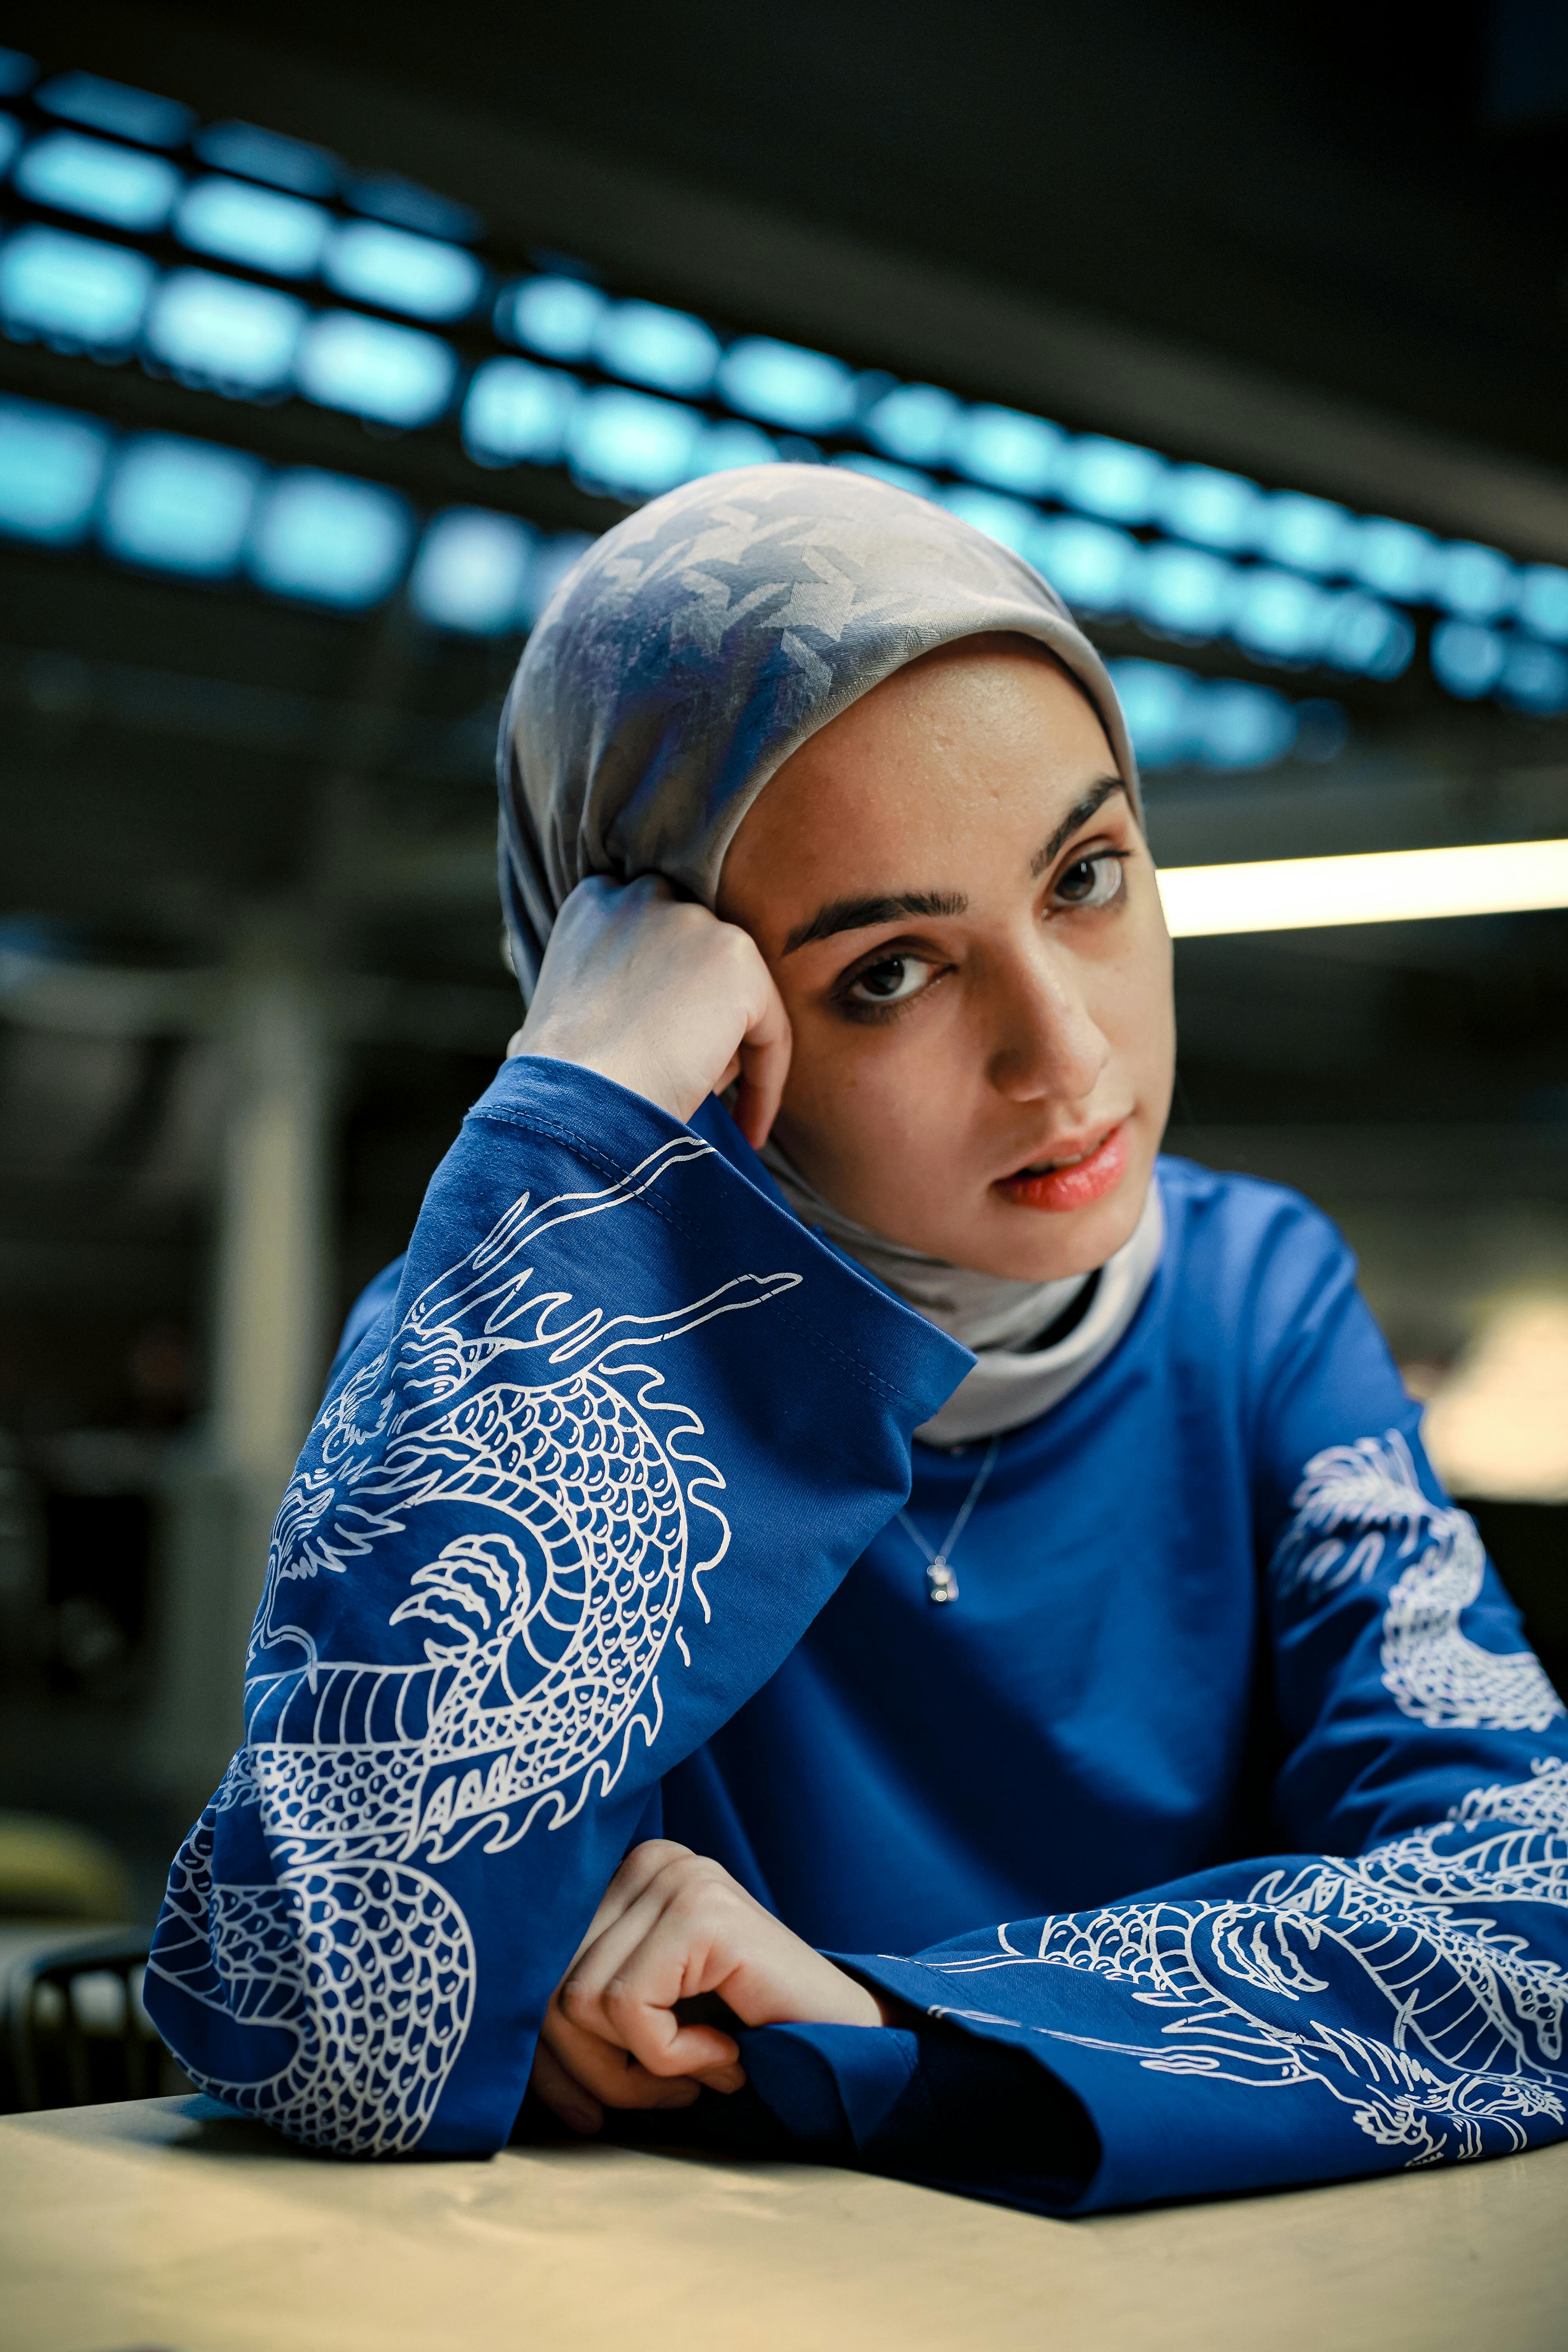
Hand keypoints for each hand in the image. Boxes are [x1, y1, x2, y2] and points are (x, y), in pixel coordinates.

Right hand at [513, 875, 791, 1147]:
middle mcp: (641, 896)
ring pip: (732, 999)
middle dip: (696, 1019)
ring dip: (718, 1051)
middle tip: (684, 1083)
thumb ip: (580, 1002)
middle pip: (698, 965)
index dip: (665, 1000)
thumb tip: (555, 1035)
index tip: (662, 1056)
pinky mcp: (736, 957)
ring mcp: (692, 921)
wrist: (576, 1102)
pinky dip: (766, 1082)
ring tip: (689, 1100)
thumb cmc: (556, 1084)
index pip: (655, 942)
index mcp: (593, 904)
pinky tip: (748, 1127)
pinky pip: (771, 1028)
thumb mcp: (547, 1023)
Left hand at [529, 1840, 884, 2135]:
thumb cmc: (744, 2038)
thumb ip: (582, 2014)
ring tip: (699, 2070)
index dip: (548, 2059)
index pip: (536, 1969)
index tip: (581, 2114)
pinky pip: (630, 2010)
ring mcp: (677, 1878)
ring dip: (640, 2072)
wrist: (847, 2043)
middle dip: (594, 2073)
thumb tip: (492, 2049)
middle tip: (663, 2097)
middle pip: (549, 1990)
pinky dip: (671, 2058)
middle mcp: (648, 1862)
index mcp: (627, 1877)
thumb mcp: (644, 2020)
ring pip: (581, 2005)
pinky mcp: (702, 1912)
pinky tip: (724, 2052)